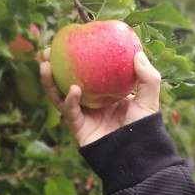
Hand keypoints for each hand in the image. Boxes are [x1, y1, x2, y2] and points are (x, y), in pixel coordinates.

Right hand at [41, 49, 161, 147]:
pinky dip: (69, 99)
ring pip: (59, 94)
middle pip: (66, 80)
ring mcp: (82, 114)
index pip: (87, 71)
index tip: (69, 41)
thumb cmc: (145, 127)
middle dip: (53, 66)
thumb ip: (148, 77)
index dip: (76, 58)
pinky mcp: (78, 127)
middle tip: (47, 50)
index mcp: (105, 92)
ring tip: (45, 64)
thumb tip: (138, 54)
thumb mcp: (149, 99)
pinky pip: (69, 110)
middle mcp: (91, 101)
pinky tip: (73, 89)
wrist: (137, 154)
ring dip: (49, 80)